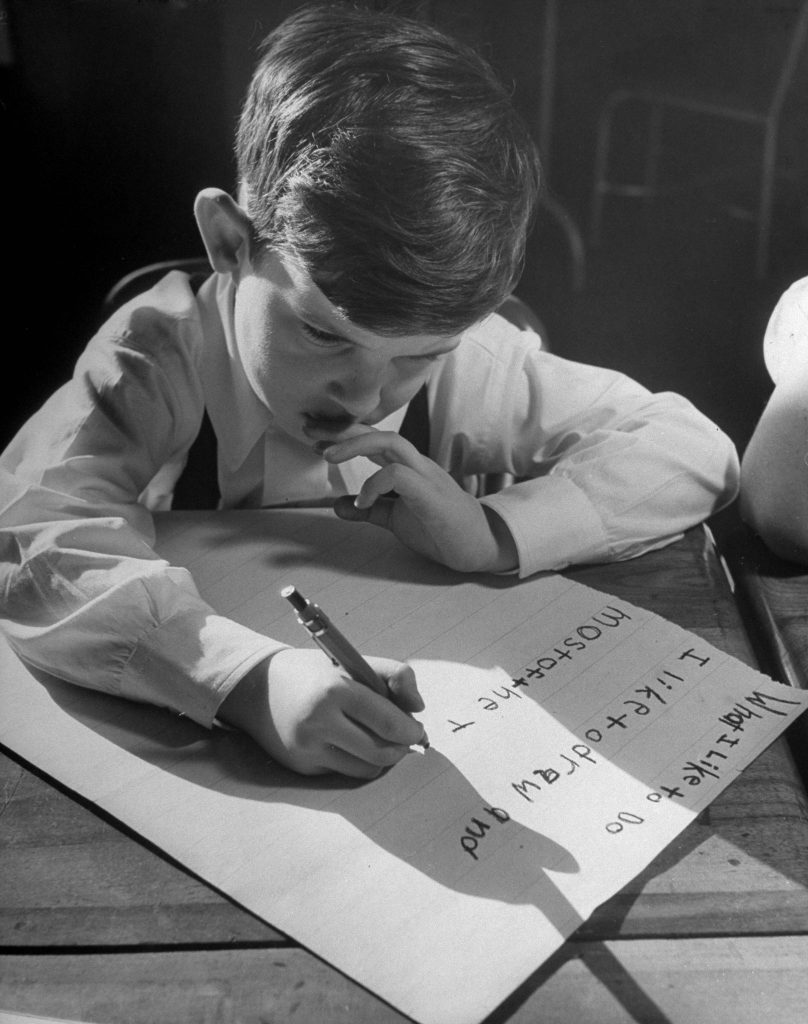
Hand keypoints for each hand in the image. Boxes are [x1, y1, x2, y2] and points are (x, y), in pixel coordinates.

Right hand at [218, 649, 426, 777]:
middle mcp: (319, 722)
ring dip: (382, 759)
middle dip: (401, 749)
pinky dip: (355, 761)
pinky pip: (343, 772)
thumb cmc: (315, 673)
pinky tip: (350, 743)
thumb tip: (419, 708)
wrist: (258, 688)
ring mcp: (308, 748)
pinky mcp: (302, 767)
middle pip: (380, 752)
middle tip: (407, 740)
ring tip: (382, 741)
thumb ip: (394, 675)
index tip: (419, 730)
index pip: (387, 722)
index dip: (411, 731)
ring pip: (365, 769)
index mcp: (335, 690)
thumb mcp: (353, 662)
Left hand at [320, 428, 517, 572]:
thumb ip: (371, 509)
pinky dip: (374, 484)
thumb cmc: (442, 530)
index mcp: (409, 467)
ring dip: (356, 445)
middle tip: (310, 431)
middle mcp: (417, 464)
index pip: (374, 441)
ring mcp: (426, 475)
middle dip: (343, 429)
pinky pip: (399, 475)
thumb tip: (338, 504)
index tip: (315, 438)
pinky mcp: (431, 494)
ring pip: (391, 442)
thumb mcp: (397, 519)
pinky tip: (361, 501)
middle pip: (379, 432)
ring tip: (328, 457)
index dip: (344, 435)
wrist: (479, 546)